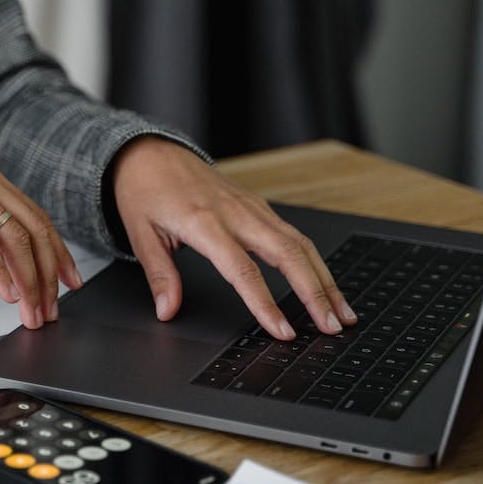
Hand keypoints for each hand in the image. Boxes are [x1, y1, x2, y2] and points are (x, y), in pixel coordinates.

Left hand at [111, 136, 356, 339]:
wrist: (151, 152)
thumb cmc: (144, 190)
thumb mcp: (140, 233)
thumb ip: (159, 275)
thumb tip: (167, 311)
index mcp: (204, 222)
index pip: (242, 270)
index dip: (265, 304)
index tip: (282, 331)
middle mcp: (235, 213)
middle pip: (288, 254)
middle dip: (315, 293)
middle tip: (331, 327)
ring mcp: (251, 207)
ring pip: (299, 243)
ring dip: (325, 279)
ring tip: (342, 313)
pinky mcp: (258, 206)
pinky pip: (294, 235)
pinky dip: (314, 261)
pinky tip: (325, 283)